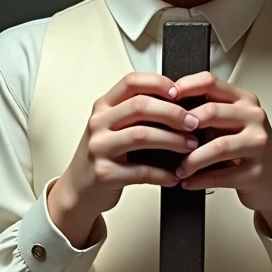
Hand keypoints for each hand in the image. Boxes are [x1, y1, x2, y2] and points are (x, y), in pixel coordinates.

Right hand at [50, 72, 197, 223]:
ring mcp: (99, 148)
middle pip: (140, 106)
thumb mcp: (112, 126)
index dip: (158, 83)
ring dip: (173, 140)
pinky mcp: (104, 174)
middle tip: (194, 121)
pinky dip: (163, 174)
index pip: (131, 82)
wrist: (78, 189)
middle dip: (173, 112)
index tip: (179, 92)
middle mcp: (99, 123)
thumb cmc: (102, 155)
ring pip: (142, 136)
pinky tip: (174, 176)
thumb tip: (178, 102)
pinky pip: (141, 172)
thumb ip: (135, 112)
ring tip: (190, 146)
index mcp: (103, 106)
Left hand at [170, 71, 271, 222]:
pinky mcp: (257, 172)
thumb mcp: (232, 124)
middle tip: (167, 137)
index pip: (211, 83)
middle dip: (184, 125)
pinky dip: (199, 180)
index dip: (186, 87)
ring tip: (179, 168)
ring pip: (218, 146)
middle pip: (213, 112)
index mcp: (245, 100)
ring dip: (191, 159)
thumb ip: (209, 114)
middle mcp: (254, 118)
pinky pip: (221, 176)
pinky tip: (188, 181)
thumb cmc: (249, 150)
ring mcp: (258, 144)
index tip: (167, 97)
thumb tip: (169, 110)